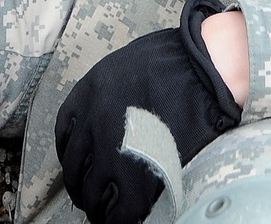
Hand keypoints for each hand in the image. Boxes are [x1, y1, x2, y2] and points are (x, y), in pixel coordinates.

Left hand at [55, 0, 239, 223]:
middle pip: (75, 171)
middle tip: (94, 194)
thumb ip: (108, 98)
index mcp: (87, 96)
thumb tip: (106, 122)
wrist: (205, 68)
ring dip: (100, 206)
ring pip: (92, 195)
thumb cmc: (174, 62)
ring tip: (111, 209)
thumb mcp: (124, 68)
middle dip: (84, 186)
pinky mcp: (137, 179)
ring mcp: (113, 153)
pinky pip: (120, 213)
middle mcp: (92, 125)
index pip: (65, 139)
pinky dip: (120, 219)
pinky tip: (127, 216)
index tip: (83, 169)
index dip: (75, 160)